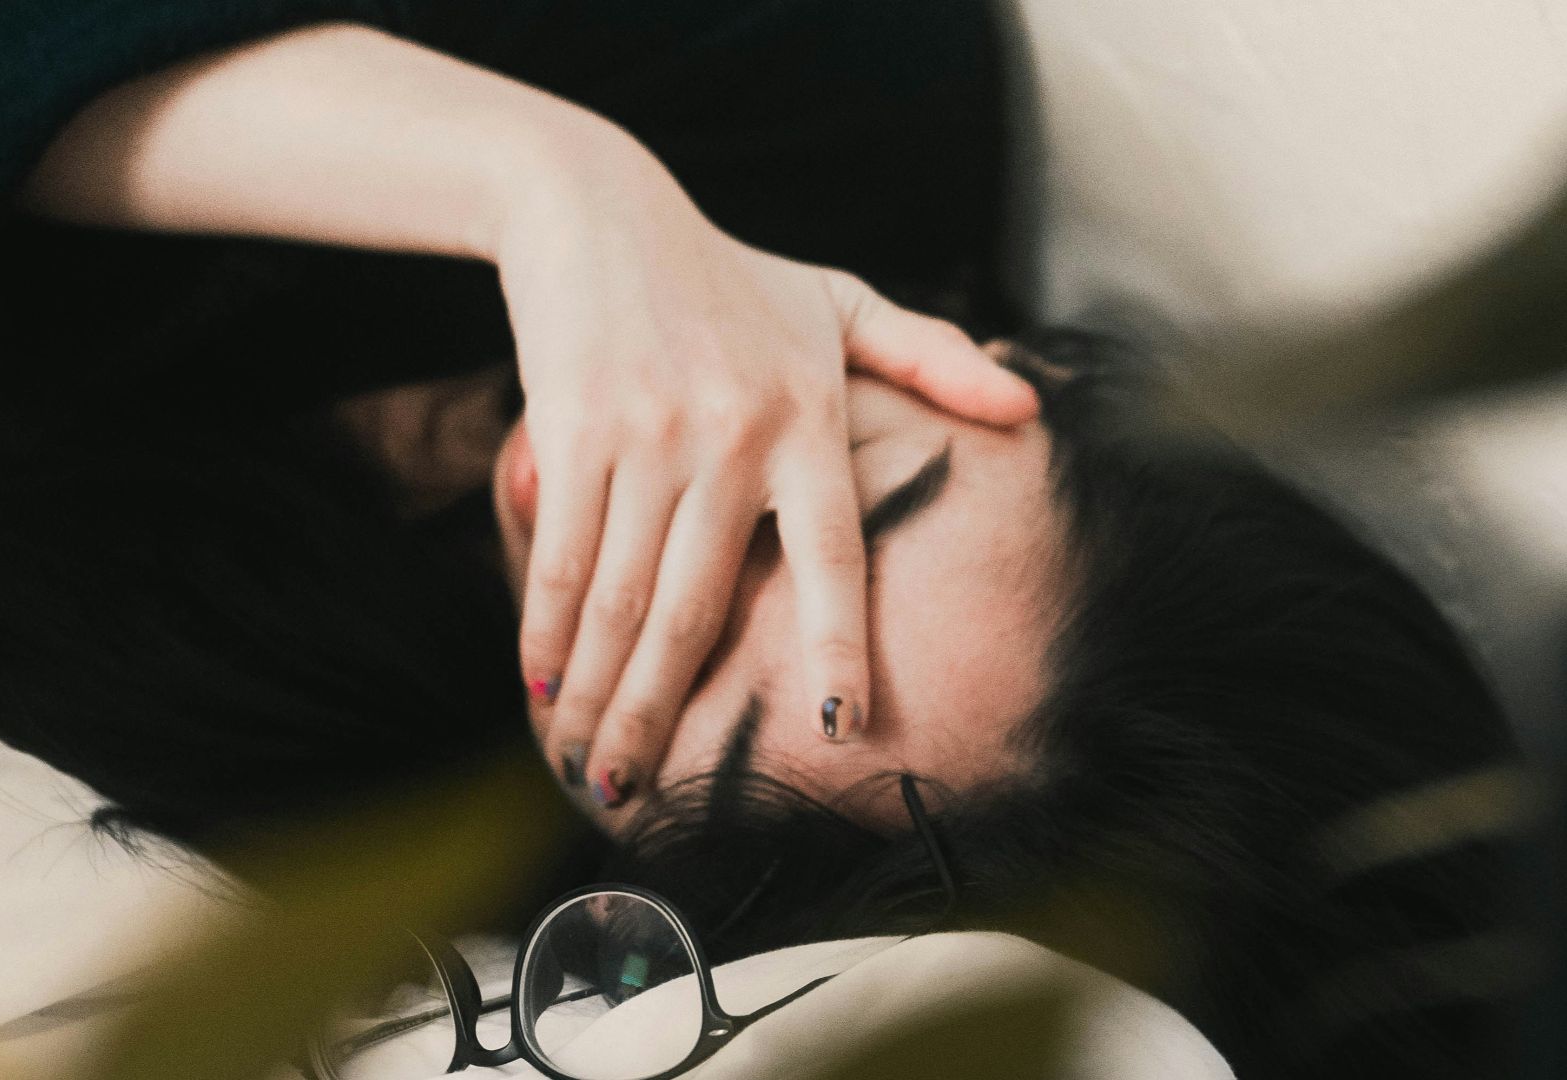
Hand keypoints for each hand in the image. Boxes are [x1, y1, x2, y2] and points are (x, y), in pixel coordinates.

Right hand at [494, 133, 1037, 808]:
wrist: (598, 209)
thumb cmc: (728, 273)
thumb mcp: (838, 300)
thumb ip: (929, 357)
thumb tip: (1027, 412)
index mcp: (807, 418)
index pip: (833, 555)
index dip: (833, 646)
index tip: (835, 728)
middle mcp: (733, 435)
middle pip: (698, 607)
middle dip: (659, 715)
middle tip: (633, 796)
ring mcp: (649, 434)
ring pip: (624, 596)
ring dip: (597, 695)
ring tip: (583, 766)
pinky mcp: (573, 427)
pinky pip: (563, 554)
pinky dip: (546, 628)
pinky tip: (539, 686)